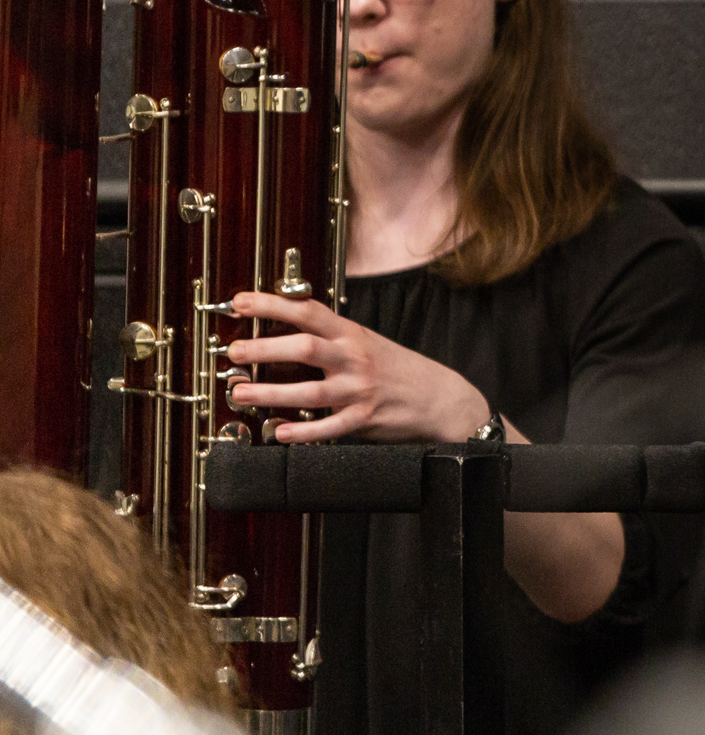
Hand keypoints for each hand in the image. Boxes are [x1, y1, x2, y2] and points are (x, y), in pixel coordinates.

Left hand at [223, 293, 491, 443]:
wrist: (440, 397)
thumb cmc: (398, 369)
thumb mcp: (367, 342)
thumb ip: (332, 337)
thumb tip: (285, 327)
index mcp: (352, 334)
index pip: (309, 311)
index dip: (272, 304)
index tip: (241, 301)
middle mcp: (355, 358)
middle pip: (305, 348)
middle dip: (265, 349)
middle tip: (234, 350)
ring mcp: (359, 389)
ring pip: (309, 391)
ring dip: (270, 394)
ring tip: (240, 393)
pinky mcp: (364, 418)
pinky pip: (329, 428)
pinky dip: (302, 432)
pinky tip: (279, 432)